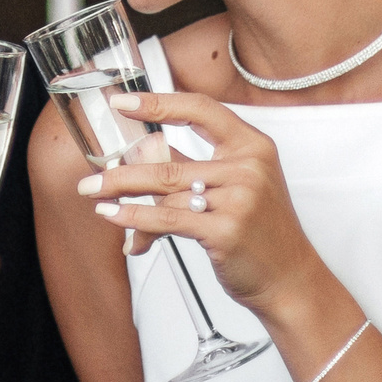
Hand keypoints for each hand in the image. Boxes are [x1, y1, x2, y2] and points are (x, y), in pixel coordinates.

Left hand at [73, 92, 327, 321]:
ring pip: (164, 192)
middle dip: (122, 172)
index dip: (158, 103)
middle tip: (91, 178)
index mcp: (252, 146)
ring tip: (96, 198)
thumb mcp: (238, 189)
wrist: (290, 279)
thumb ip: (194, 173)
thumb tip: (137, 168)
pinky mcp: (226, 230)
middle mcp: (248, 167)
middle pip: (169, 161)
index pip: (200, 109)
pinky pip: (167, 219)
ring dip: (123, 197)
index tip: (122, 103)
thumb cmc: (260, 233)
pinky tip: (115, 217)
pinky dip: (135, 219)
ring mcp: (239, 199)